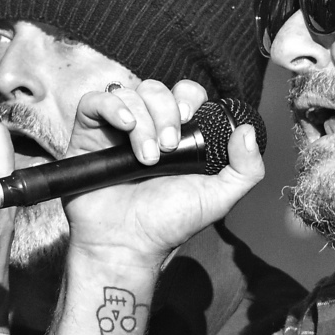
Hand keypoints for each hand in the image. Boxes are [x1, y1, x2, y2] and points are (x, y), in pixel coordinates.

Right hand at [60, 78, 262, 270]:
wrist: (127, 245)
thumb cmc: (168, 224)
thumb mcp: (218, 198)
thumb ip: (246, 169)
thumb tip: (246, 130)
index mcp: (178, 135)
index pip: (185, 93)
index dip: (189, 97)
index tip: (189, 120)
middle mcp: (146, 127)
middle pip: (156, 89)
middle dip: (166, 112)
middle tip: (168, 148)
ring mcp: (115, 130)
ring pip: (129, 93)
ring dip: (143, 122)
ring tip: (146, 158)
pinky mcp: (88, 135)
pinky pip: (94, 101)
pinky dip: (112, 107)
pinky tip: (125, 127)